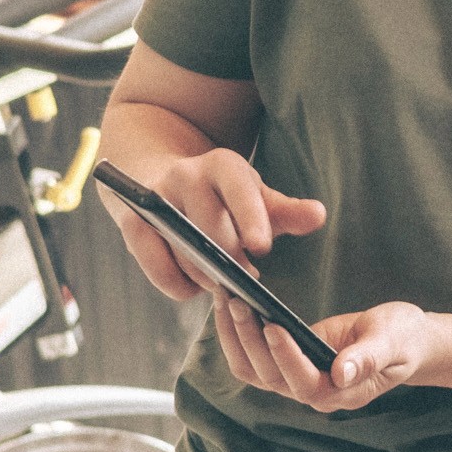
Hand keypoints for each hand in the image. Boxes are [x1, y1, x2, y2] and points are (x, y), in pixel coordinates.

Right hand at [102, 149, 324, 302]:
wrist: (162, 178)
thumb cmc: (222, 196)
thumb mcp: (256, 197)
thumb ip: (286, 211)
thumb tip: (318, 215)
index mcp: (223, 165)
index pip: (239, 190)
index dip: (250, 219)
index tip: (261, 248)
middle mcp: (186, 176)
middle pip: (211, 231)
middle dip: (232, 261)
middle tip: (247, 277)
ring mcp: (156, 200)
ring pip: (186, 256)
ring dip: (208, 278)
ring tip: (223, 282)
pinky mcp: (132, 225)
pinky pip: (161, 271)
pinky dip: (181, 286)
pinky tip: (194, 285)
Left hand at [214, 299, 433, 412]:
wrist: (404, 340)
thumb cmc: (403, 339)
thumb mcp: (392, 342)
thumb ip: (369, 358)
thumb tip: (342, 374)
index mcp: (342, 392)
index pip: (305, 382)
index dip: (287, 357)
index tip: (273, 325)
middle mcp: (314, 392)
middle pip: (269, 377)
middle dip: (249, 340)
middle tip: (236, 301)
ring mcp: (298, 380)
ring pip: (253, 370)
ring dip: (235, 336)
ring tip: (225, 297)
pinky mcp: (287, 363)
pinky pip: (254, 357)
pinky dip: (237, 334)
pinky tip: (230, 304)